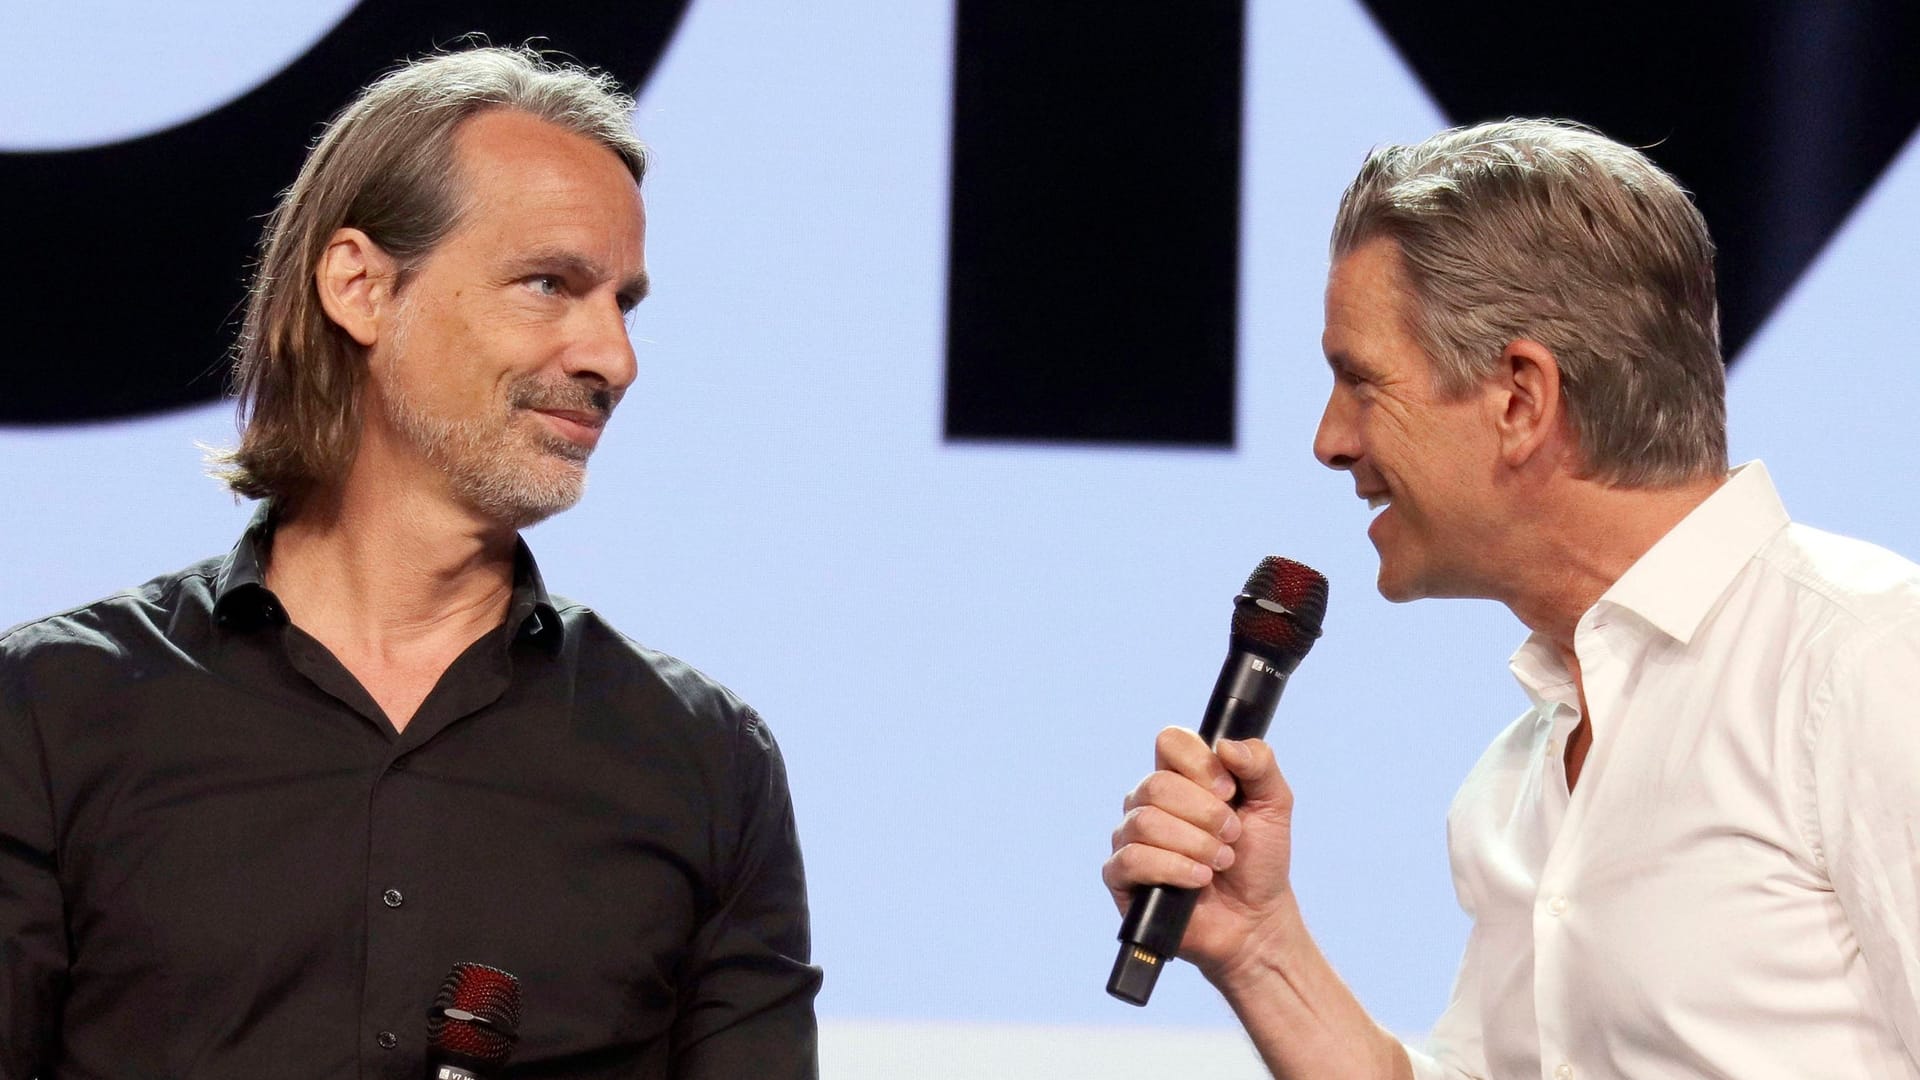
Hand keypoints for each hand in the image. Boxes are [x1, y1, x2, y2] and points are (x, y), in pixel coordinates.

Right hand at [1102, 726, 1298, 983]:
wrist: (1256, 919)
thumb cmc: (1260, 859)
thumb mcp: (1274, 805)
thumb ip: (1260, 764)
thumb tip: (1226, 745)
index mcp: (1179, 776)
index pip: (1170, 742)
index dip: (1200, 763)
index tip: (1229, 791)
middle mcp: (1148, 801)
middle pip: (1157, 784)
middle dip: (1205, 814)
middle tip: (1232, 835)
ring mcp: (1130, 837)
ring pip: (1145, 822)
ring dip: (1194, 844)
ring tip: (1220, 862)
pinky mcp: (1120, 876)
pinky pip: (1133, 859)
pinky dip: (1173, 868)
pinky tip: (1199, 880)